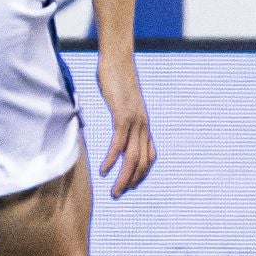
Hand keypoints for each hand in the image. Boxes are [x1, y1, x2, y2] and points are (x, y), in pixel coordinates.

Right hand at [95, 54, 154, 196]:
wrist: (117, 60)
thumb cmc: (117, 80)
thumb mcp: (123, 103)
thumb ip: (122, 117)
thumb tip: (118, 126)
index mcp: (145, 124)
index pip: (150, 157)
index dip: (142, 174)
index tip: (130, 186)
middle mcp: (143, 126)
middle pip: (142, 162)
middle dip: (131, 182)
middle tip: (118, 195)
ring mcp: (134, 121)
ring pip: (132, 157)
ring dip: (123, 177)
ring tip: (114, 191)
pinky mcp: (122, 115)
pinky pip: (119, 143)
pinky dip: (112, 159)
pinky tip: (104, 171)